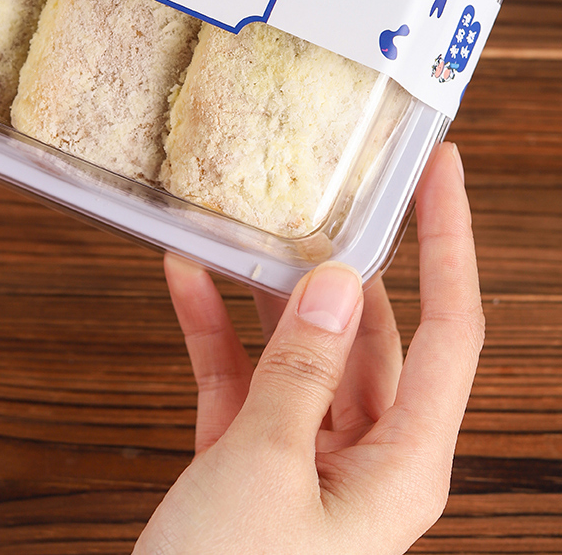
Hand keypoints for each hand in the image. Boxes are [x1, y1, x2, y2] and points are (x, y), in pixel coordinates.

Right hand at [138, 142, 483, 554]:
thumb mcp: (264, 469)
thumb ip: (301, 369)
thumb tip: (340, 282)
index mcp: (403, 464)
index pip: (451, 330)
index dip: (451, 242)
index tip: (441, 169)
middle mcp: (367, 459)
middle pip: (374, 332)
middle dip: (343, 260)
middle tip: (322, 186)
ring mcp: (308, 463)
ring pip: (303, 351)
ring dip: (268, 291)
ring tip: (243, 223)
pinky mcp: (251, 469)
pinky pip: (245, 384)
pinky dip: (218, 333)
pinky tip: (186, 280)